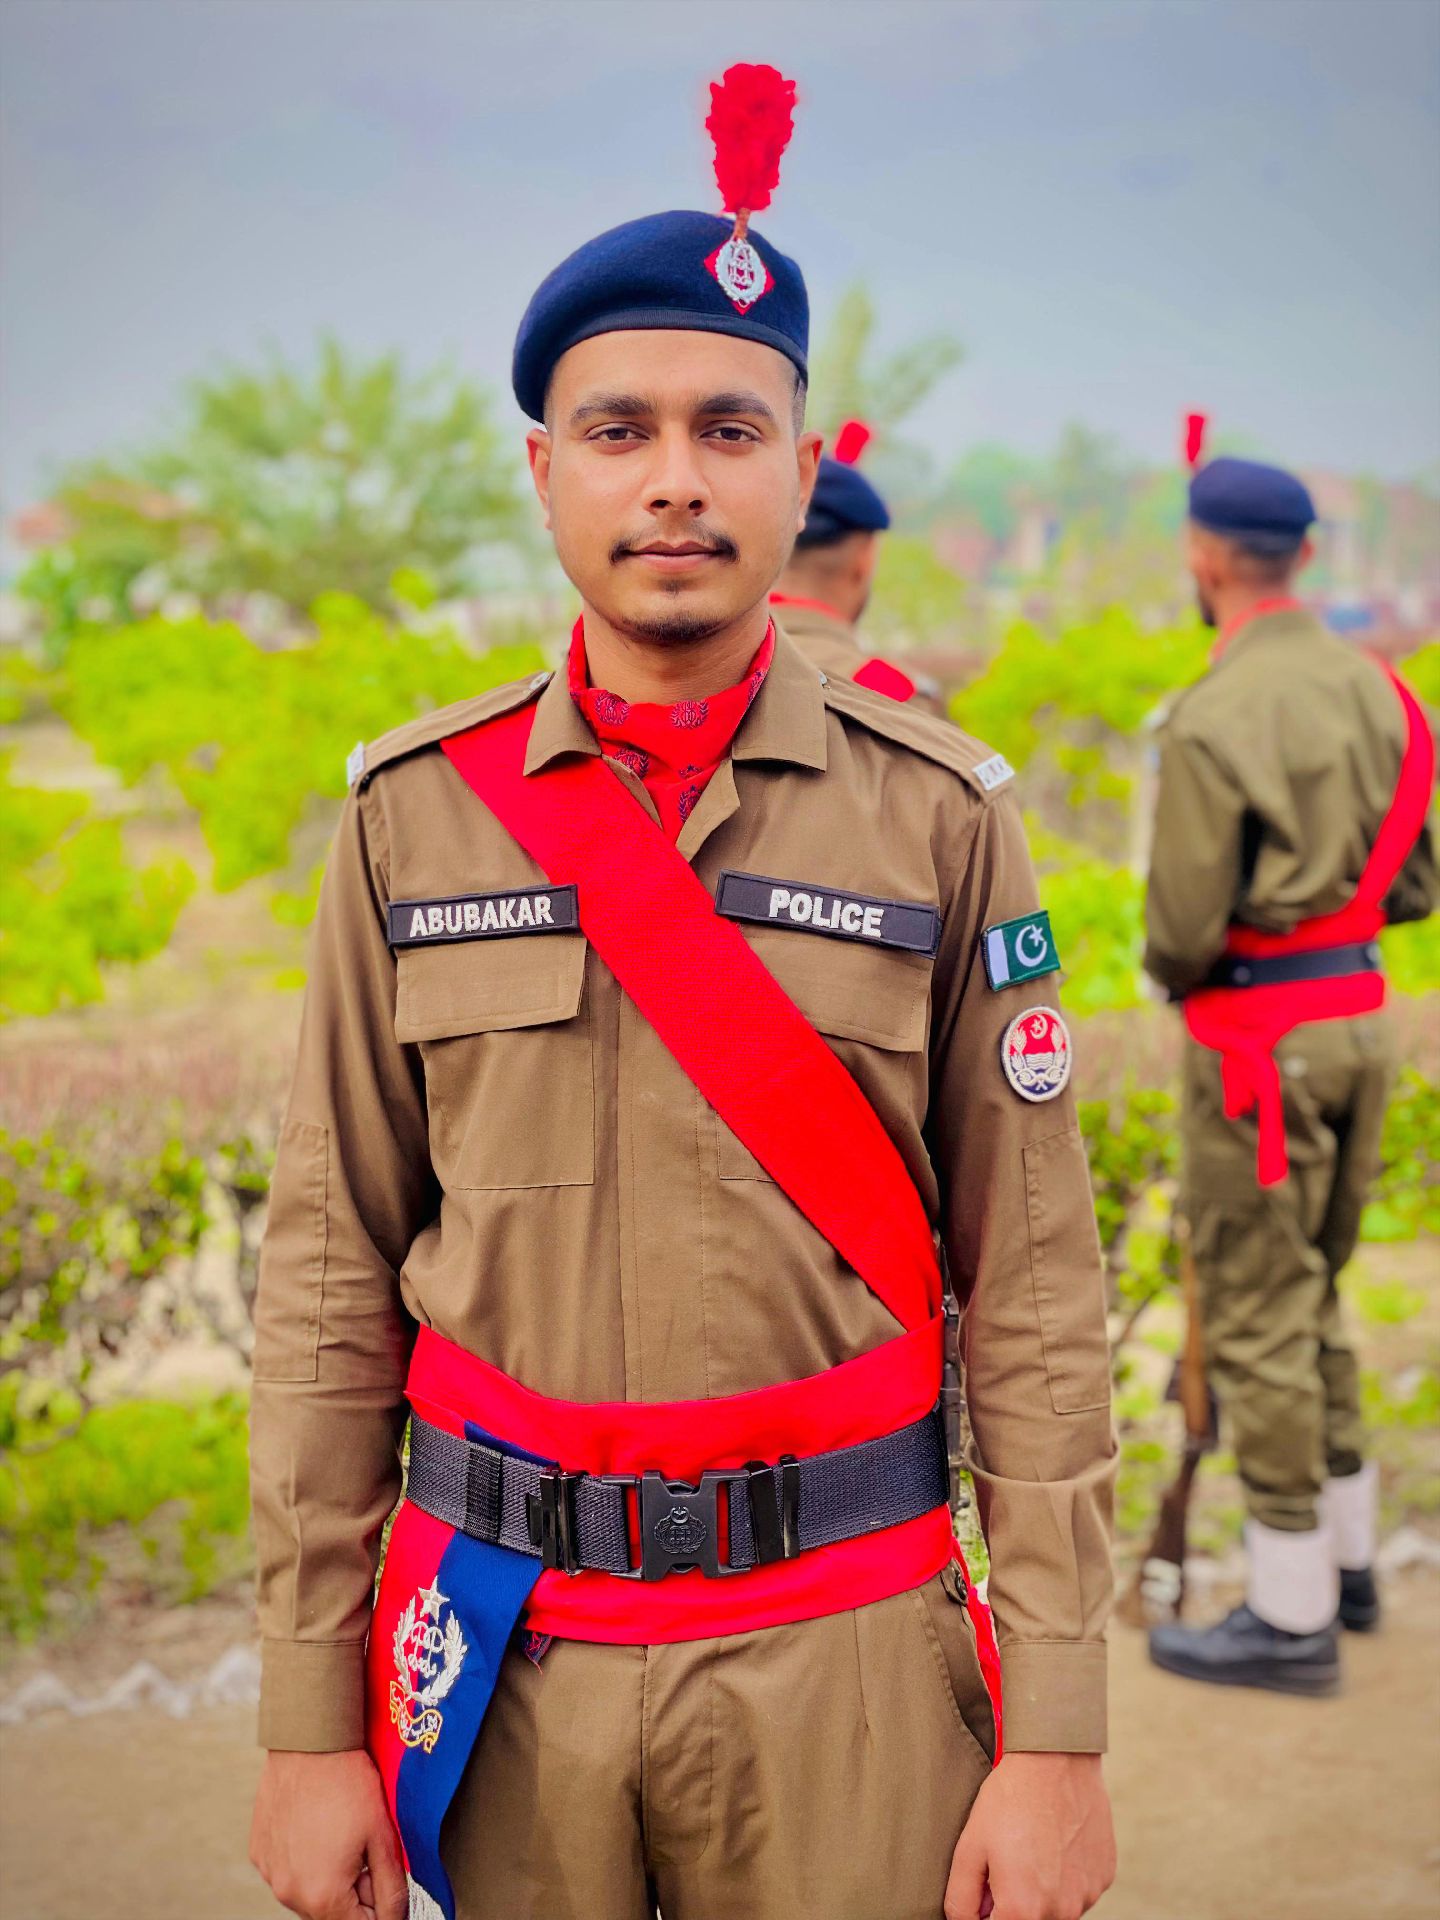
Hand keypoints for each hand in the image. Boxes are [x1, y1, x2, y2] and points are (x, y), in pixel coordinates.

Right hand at [250, 1748, 407, 1919]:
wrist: (310, 1741)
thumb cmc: (349, 1785)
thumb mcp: (383, 1839)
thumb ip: (391, 1890)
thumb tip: (395, 1919)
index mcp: (322, 1896)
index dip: (377, 1908)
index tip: (381, 1879)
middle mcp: (288, 1893)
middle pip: (331, 1913)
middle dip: (353, 1892)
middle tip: (364, 1848)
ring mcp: (270, 1873)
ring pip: (308, 1893)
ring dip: (327, 1877)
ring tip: (339, 1831)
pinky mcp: (259, 1852)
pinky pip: (287, 1870)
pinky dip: (304, 1860)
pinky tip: (317, 1825)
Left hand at [944, 1751, 1114, 1919]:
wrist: (1056, 1759)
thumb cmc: (1010, 1799)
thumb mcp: (969, 1847)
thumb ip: (961, 1899)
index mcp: (1023, 1910)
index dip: (986, 1911)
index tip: (986, 1887)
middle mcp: (1060, 1912)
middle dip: (1013, 1902)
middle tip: (1008, 1860)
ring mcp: (1087, 1896)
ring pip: (1056, 1909)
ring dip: (1042, 1891)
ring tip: (1032, 1846)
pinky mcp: (1105, 1877)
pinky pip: (1079, 1891)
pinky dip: (1065, 1877)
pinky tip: (1055, 1843)